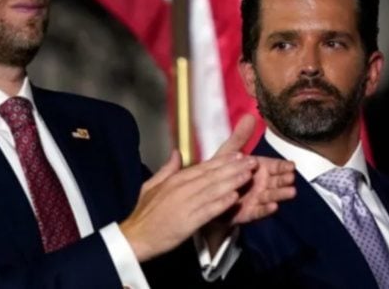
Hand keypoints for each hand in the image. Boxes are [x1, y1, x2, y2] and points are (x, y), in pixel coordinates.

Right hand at [119, 149, 257, 261]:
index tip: (239, 154)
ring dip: (232, 182)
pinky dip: (221, 204)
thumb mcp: (152, 185)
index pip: (203, 167)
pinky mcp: (188, 222)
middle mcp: (181, 189)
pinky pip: (208, 211)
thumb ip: (167, 169)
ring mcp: (185, 205)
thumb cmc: (144, 213)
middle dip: (233, 168)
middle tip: (252, 161)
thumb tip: (177, 153)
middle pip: (212, 176)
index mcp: (175, 180)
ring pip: (213, 190)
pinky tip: (234, 199)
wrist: (136, 236)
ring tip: (248, 175)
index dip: (223, 161)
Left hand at [215, 115, 296, 224]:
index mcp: (256, 168)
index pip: (273, 165)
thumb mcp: (228, 152)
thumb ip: (240, 137)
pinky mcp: (248, 213)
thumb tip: (250, 115)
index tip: (291, 165)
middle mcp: (259, 183)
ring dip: (281, 194)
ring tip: (291, 192)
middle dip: (284, 179)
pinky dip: (265, 209)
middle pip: (275, 181)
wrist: (206, 195)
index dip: (282, 165)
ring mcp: (255, 198)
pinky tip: (274, 207)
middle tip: (292, 178)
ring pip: (270, 196)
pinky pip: (258, 211)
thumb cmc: (220, 171)